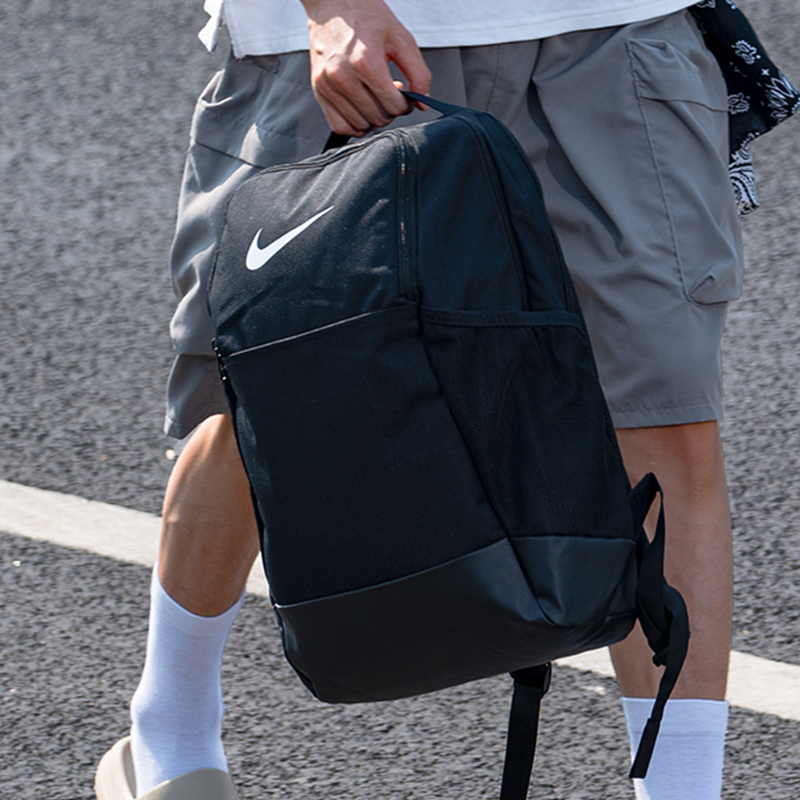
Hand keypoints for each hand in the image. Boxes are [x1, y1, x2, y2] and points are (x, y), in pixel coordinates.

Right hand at [301, 0, 431, 135]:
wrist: (334, 3)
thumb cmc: (368, 18)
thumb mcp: (402, 39)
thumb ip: (419, 74)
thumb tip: (423, 104)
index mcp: (365, 62)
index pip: (394, 106)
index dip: (405, 104)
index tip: (403, 94)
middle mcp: (342, 76)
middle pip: (378, 117)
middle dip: (390, 110)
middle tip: (390, 93)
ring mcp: (327, 85)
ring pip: (361, 125)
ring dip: (374, 118)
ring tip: (375, 97)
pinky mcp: (318, 90)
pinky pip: (339, 126)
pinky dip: (354, 125)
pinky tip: (362, 111)